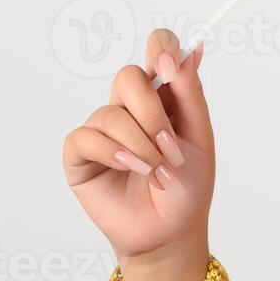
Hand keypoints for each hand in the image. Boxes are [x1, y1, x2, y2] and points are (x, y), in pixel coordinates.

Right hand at [61, 29, 215, 267]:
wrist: (171, 232)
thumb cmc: (187, 188)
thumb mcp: (199, 139)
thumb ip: (190, 95)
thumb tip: (192, 50)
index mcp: (162, 97)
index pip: (156, 50)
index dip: (159, 48)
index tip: (169, 67)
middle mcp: (128, 108)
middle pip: (128, 77)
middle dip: (151, 112)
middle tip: (169, 145)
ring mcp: (102, 130)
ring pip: (110, 113)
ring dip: (140, 144)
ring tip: (158, 172)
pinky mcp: (80, 156)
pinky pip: (86, 137)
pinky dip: (111, 151)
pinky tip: (129, 168)